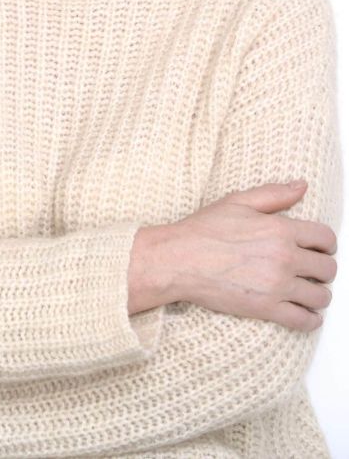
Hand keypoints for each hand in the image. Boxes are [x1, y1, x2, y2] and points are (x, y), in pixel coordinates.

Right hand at [166, 181, 337, 330]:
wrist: (179, 260)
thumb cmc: (204, 230)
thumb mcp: (238, 202)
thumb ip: (274, 194)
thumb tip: (301, 186)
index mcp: (280, 229)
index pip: (325, 239)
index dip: (326, 244)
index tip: (320, 248)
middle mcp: (284, 258)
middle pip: (327, 269)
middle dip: (323, 269)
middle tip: (313, 270)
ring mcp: (277, 285)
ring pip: (320, 297)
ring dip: (318, 294)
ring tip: (309, 291)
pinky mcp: (266, 309)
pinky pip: (303, 320)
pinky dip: (310, 319)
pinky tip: (306, 313)